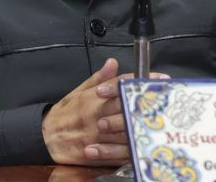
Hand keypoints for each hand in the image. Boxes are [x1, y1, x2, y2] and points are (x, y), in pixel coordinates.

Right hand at [41, 59, 168, 165]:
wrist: (45, 138)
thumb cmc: (63, 115)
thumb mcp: (77, 92)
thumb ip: (97, 79)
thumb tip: (112, 63)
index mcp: (92, 98)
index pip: (120, 86)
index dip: (141, 81)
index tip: (160, 80)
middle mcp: (96, 115)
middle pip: (128, 106)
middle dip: (150, 102)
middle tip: (171, 99)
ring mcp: (98, 135)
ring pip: (127, 129)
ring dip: (146, 125)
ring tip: (167, 121)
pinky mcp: (98, 152)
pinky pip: (120, 151)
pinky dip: (134, 148)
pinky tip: (149, 144)